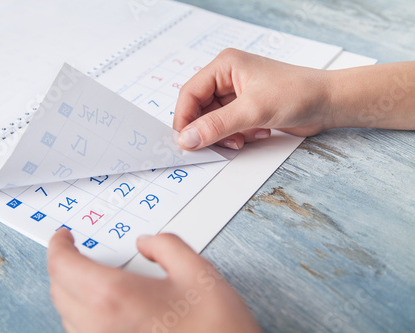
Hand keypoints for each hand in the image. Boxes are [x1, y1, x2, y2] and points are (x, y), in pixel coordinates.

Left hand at [48, 228, 260, 332]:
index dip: (58, 246)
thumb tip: (147, 243)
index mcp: (115, 298)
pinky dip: (84, 315)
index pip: (63, 266)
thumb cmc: (215, 331)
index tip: (63, 236)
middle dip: (63, 266)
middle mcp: (99, 328)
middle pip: (59, 291)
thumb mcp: (198, 274)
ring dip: (71, 292)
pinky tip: (107, 308)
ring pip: (67, 316)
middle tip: (76, 252)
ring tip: (92, 276)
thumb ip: (167, 246)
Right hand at [173, 48, 331, 149]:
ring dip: (226, 135)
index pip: (190, 94)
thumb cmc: (298, 93)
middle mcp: (227, 78)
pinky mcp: (247, 109)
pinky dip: (239, 136)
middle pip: (200, 110)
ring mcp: (237, 95)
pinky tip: (258, 133)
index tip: (185, 142)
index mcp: (224, 66)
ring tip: (244, 139)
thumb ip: (217, 125)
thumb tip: (187, 139)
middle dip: (209, 130)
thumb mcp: (253, 110)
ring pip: (214, 122)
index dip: (184, 119)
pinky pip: (229, 127)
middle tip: (215, 145)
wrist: (330, 103)